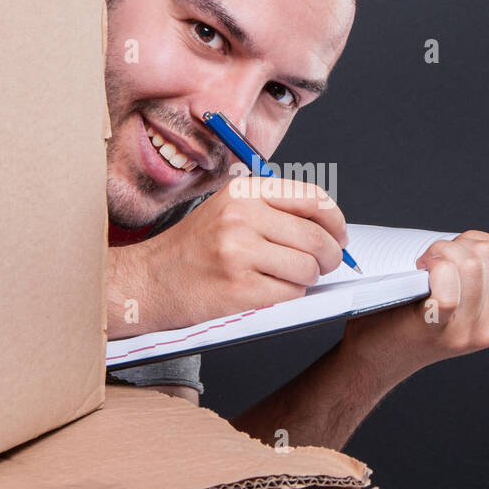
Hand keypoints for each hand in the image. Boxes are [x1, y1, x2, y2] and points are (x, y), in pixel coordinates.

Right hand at [113, 176, 348, 333]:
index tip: (339, 237)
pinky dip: (288, 297)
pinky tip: (268, 291)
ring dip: (306, 279)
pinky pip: (290, 294)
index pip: (313, 199)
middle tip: (324, 265)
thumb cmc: (193, 249)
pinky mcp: (239, 288)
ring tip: (286, 278)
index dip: (336, 222)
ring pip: (307, 268)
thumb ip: (275, 210)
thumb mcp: (229, 210)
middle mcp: (242, 217)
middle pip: (317, 238)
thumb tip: (329, 228)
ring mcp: (239, 253)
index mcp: (245, 192)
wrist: (149, 280)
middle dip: (330, 257)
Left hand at [342, 230, 488, 376]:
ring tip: (425, 265)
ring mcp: (467, 332)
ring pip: (471, 264)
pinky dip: (433, 268)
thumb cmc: (416, 320)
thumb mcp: (465, 301)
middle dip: (459, 244)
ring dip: (442, 251)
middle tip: (434, 258)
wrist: (380, 355)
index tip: (453, 253)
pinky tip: (420, 271)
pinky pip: (448, 288)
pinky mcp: (439, 329)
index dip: (476, 241)